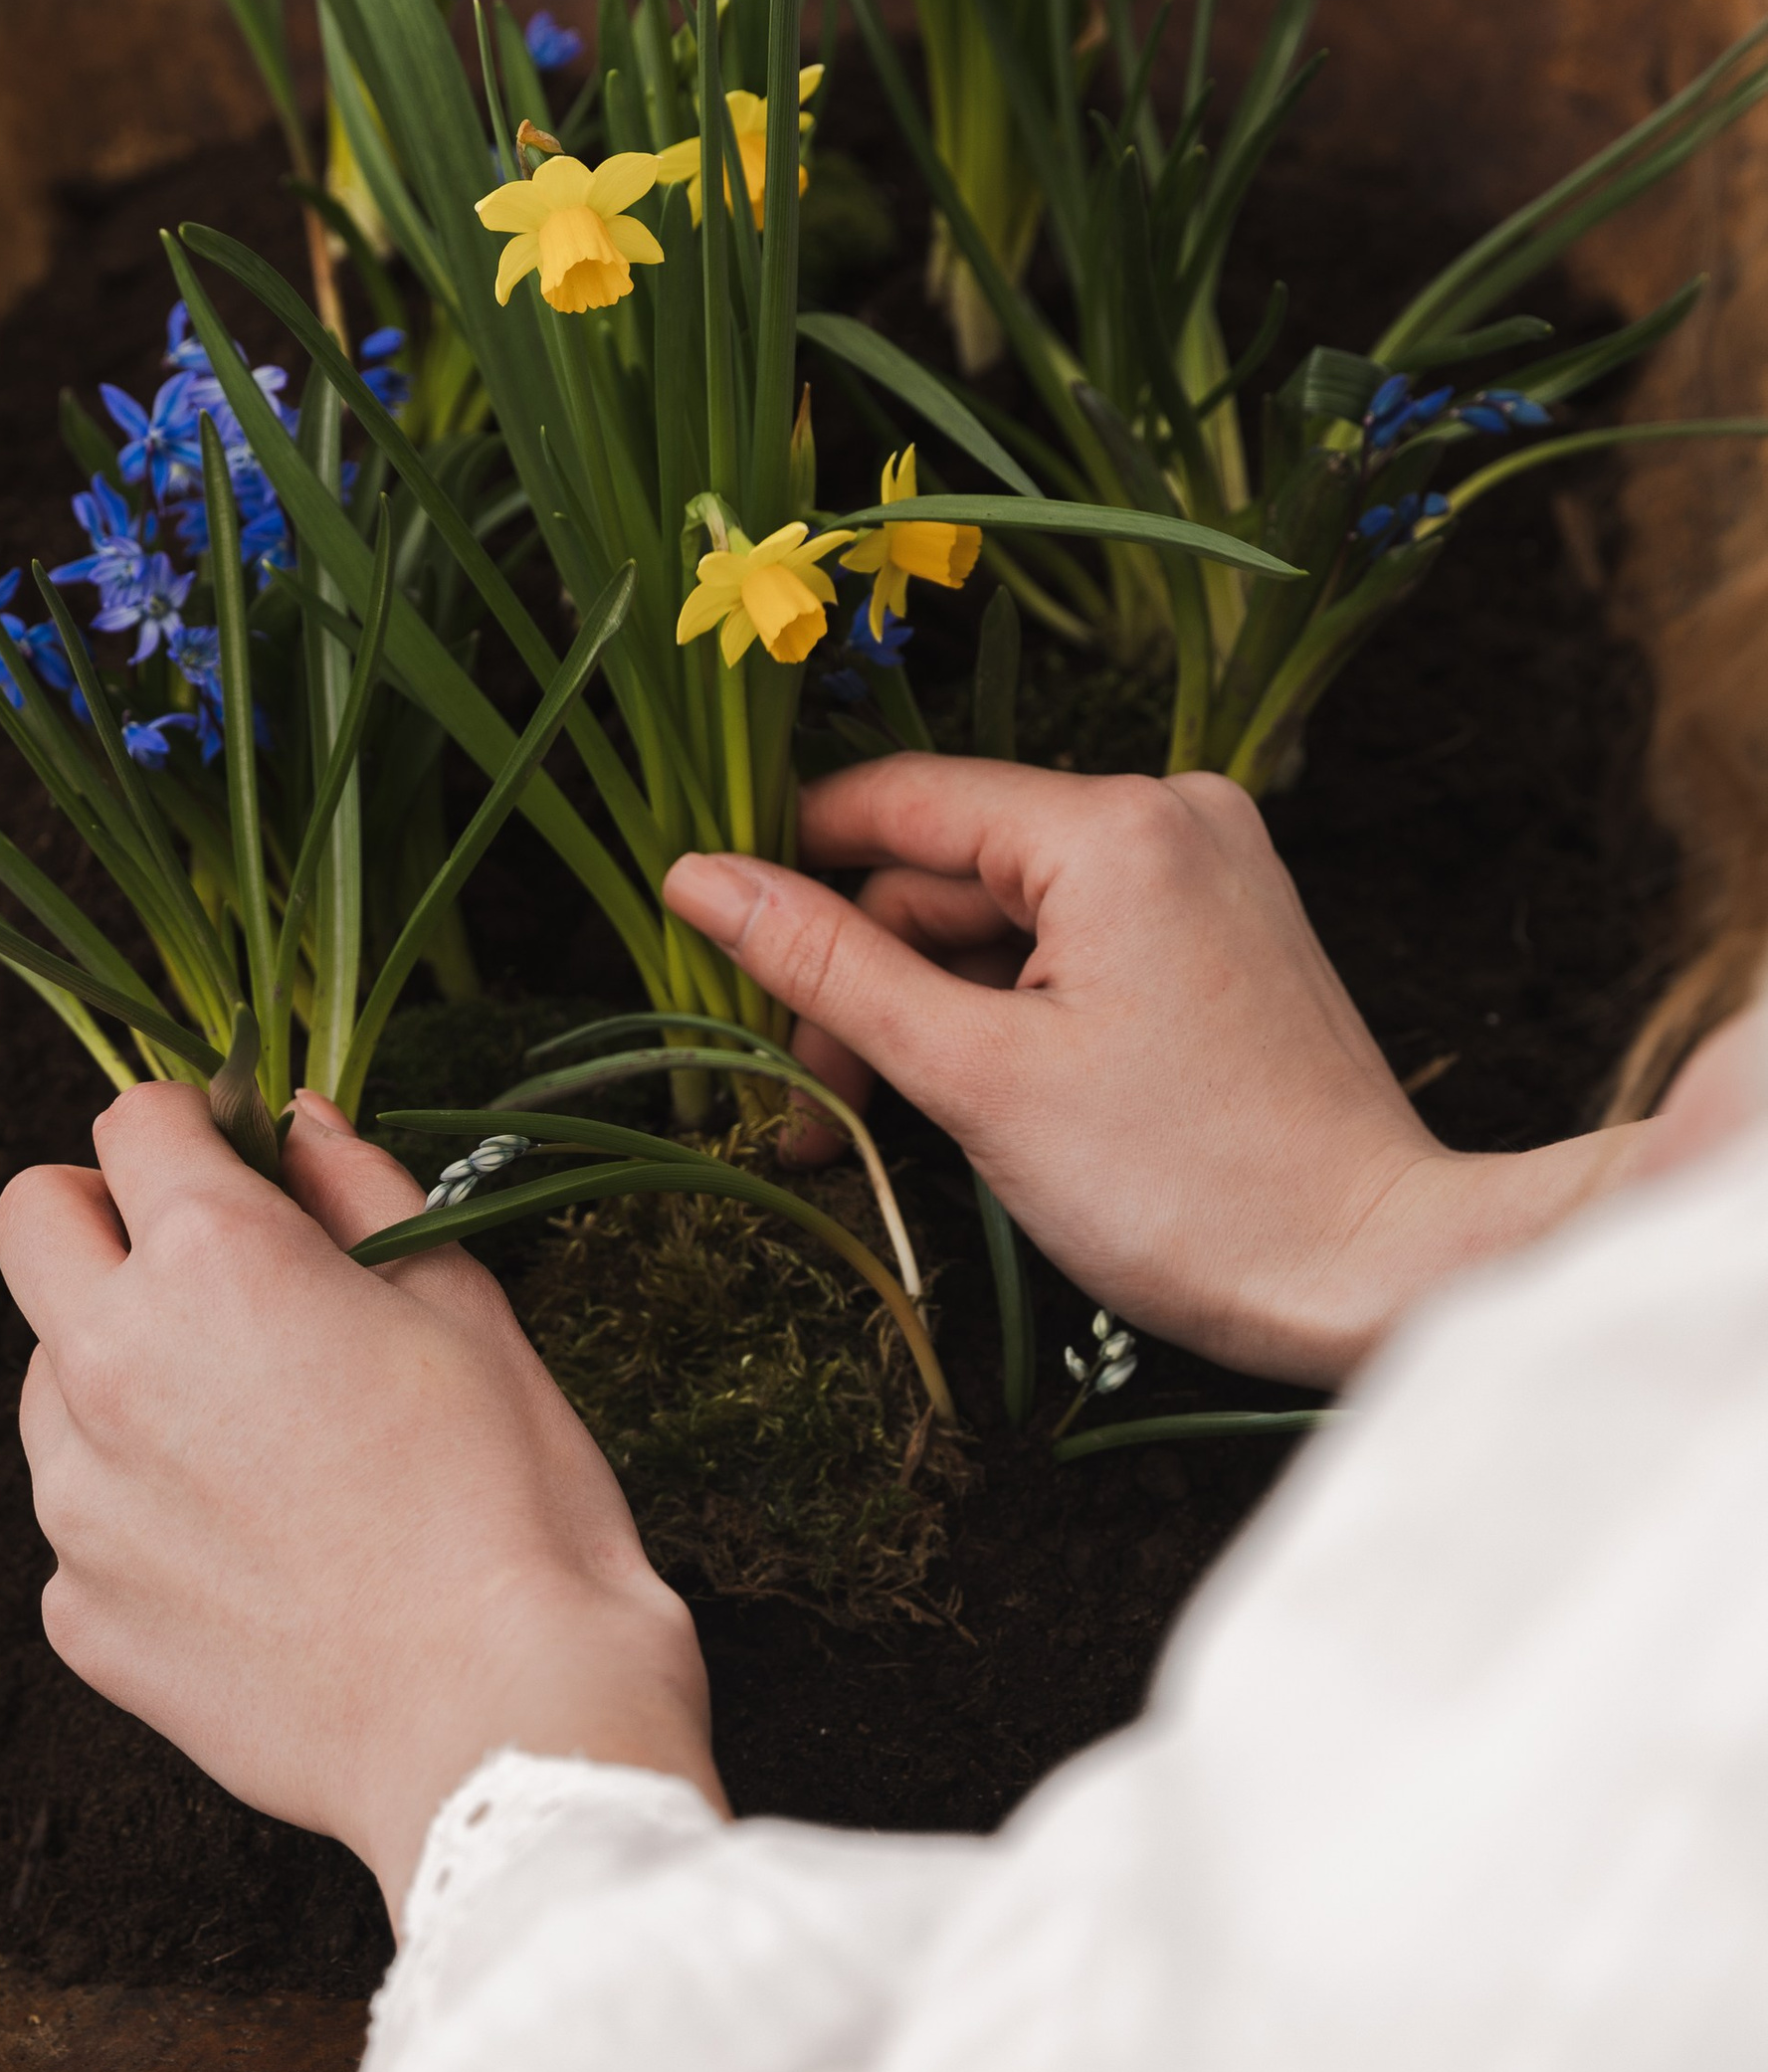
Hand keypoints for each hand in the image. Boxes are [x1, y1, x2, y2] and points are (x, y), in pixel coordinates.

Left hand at [0, 1086, 721, 1923]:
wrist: (502, 1725)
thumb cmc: (513, 1509)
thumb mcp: (469, 1310)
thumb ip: (363, 1195)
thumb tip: (299, 1128)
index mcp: (212, 1261)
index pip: (131, 1121)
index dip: (191, 1127)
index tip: (233, 1163)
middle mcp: (110, 1364)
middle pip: (31, 1224)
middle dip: (98, 1215)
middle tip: (194, 1266)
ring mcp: (76, 1500)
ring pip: (46, 1382)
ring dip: (117, 1374)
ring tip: (251, 1442)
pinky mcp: (77, 1610)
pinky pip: (81, 1522)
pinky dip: (139, 1515)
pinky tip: (251, 1559)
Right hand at [663, 759, 1646, 1385]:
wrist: (1375, 1270)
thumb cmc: (1186, 1188)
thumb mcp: (976, 1077)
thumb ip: (831, 969)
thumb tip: (698, 879)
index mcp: (1114, 824)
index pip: (898, 801)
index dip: (787, 862)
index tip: (703, 932)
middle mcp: (1170, 812)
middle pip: (950, 867)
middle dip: (866, 976)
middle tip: (808, 1104)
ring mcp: (1208, 869)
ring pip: (1006, 913)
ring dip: (928, 1005)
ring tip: (870, 1124)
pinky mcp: (1223, 932)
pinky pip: (1073, 941)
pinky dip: (1007, 1010)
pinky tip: (966, 1097)